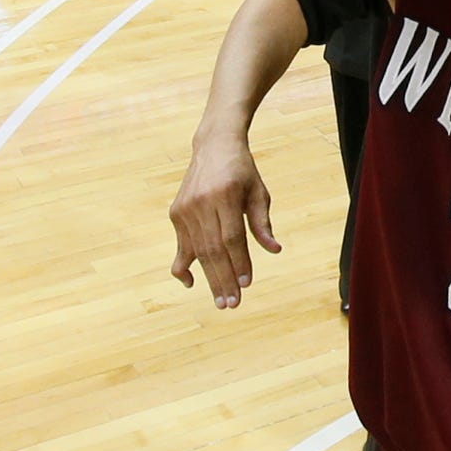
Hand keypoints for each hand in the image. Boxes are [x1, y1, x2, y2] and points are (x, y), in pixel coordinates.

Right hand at [169, 125, 280, 307]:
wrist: (214, 146)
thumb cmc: (242, 171)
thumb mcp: (258, 192)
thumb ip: (263, 223)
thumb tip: (275, 250)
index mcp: (225, 195)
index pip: (231, 237)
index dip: (239, 262)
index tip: (247, 283)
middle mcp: (201, 203)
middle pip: (213, 249)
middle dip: (223, 278)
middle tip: (232, 304)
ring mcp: (185, 209)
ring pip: (197, 251)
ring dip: (208, 278)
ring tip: (220, 300)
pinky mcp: (175, 214)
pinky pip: (181, 246)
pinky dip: (185, 265)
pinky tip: (190, 283)